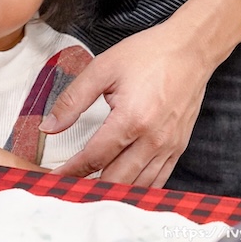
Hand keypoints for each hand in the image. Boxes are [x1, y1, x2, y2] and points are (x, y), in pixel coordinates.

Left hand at [43, 21, 210, 186]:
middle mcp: (152, 139)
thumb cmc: (148, 54)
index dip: (71, 171)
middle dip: (90, 188)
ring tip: (91, 192)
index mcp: (131, 120)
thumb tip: (49, 127)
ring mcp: (168, 146)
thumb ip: (72, 101)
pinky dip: (138, 188)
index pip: (94, 158)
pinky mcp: (178, 147)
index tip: (56, 178)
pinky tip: (122, 187)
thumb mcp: (102, 69)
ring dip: (113, 192)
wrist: (191, 49)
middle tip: (70, 189)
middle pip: (116, 179)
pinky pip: (158, 180)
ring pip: (138, 186)